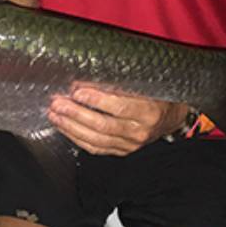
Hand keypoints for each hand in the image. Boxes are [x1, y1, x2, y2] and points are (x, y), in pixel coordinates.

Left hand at [48, 86, 187, 155]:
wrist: (171, 117)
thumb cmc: (155, 95)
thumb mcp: (144, 83)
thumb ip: (119, 81)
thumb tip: (86, 75)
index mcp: (148, 111)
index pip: (119, 107)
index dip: (96, 100)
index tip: (76, 90)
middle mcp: (140, 131)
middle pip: (103, 125)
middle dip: (76, 114)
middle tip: (58, 102)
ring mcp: (130, 145)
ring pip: (96, 140)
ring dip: (71, 127)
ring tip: (54, 114)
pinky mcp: (122, 151)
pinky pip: (96, 148)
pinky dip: (76, 138)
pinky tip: (63, 127)